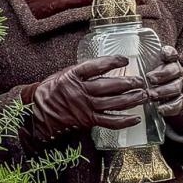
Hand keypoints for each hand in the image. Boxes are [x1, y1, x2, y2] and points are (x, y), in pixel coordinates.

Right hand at [29, 56, 145, 139]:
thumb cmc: (52, 90)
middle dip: (128, 83)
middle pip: (108, 86)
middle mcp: (80, 91)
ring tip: (144, 95)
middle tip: (141, 81)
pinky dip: (124, 121)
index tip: (124, 60)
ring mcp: (85, 107)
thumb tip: (105, 65)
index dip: (111, 62)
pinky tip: (136, 118)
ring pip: (112, 103)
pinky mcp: (88, 120)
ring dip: (130, 100)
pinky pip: (109, 122)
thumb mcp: (64, 74)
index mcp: (73, 76)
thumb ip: (83, 71)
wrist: (38, 112)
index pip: (95, 66)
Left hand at [144, 46, 182, 120]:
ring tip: (151, 95)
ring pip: (176, 88)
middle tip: (149, 78)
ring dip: (163, 92)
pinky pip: (178, 104)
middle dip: (162, 74)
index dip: (169, 53)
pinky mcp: (180, 101)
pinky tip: (160, 109)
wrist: (168, 94)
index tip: (163, 54)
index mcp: (169, 62)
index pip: (172, 54)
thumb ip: (140, 60)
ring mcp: (180, 87)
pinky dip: (169, 107)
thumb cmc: (153, 78)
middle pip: (174, 71)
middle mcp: (177, 73)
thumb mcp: (146, 67)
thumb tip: (124, 54)